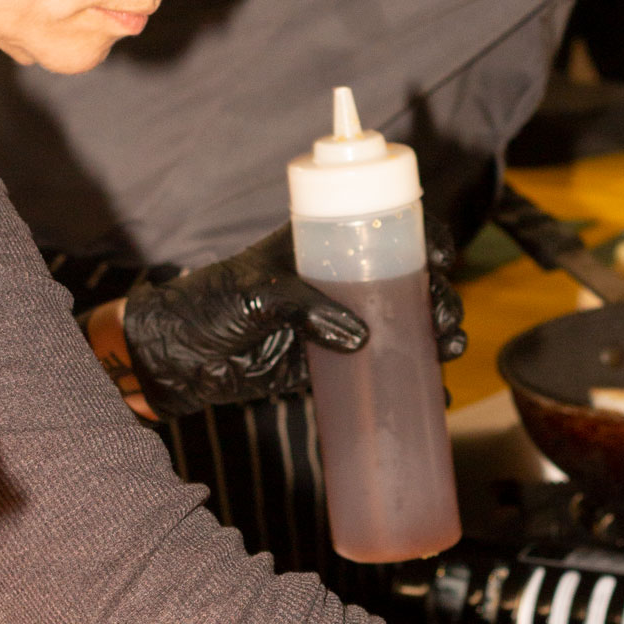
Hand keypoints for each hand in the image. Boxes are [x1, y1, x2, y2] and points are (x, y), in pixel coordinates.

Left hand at [90, 218, 465, 419]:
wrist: (177, 358)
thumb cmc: (207, 304)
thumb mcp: (255, 291)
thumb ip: (304, 306)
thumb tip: (358, 337)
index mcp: (323, 246)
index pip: (385, 227)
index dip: (423, 236)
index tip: (442, 259)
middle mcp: (339, 281)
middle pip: (408, 280)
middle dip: (438, 297)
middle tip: (444, 320)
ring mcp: (338, 324)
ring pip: (402, 325)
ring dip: (434, 336)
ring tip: (446, 351)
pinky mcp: (330, 366)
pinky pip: (379, 371)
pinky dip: (409, 384)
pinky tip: (432, 397)